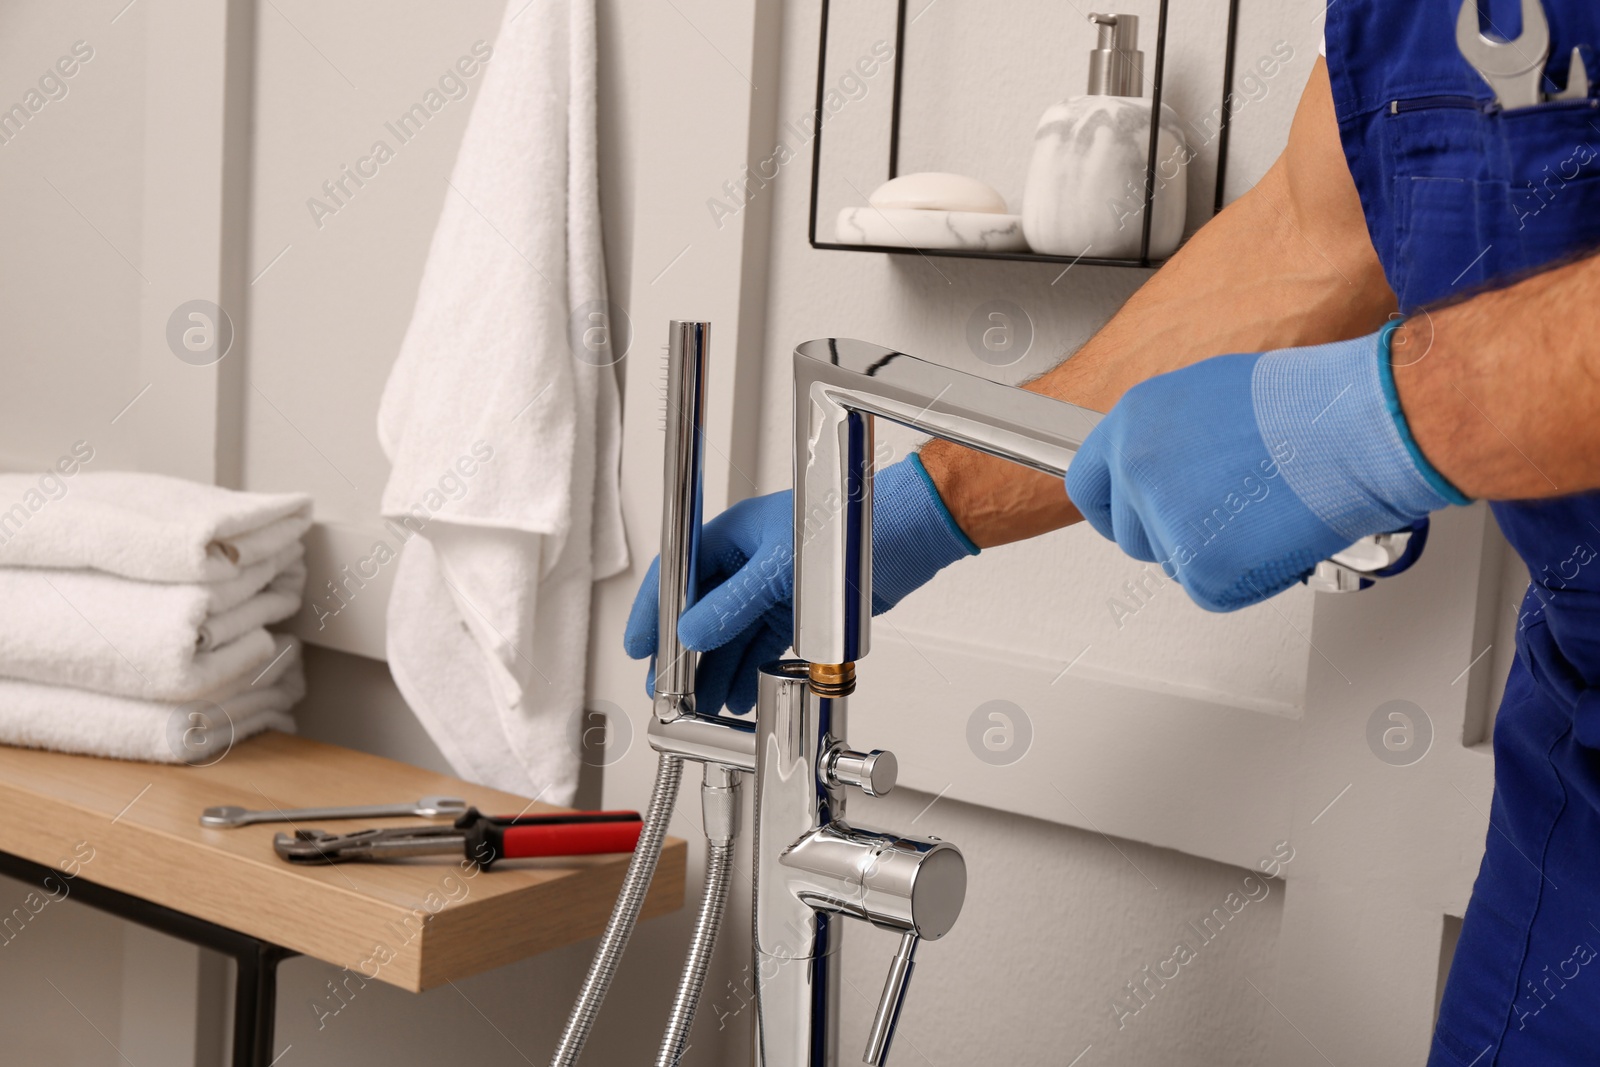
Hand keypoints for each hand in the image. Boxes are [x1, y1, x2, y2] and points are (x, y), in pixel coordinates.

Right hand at [624, 456, 977, 713]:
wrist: (905, 534)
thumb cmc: (844, 525)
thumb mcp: (775, 569)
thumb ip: (732, 605)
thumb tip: (691, 634)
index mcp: (730, 536)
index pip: (675, 577)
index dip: (652, 614)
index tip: (638, 647)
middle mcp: (746, 562)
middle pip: (701, 614)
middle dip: (684, 655)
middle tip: (669, 691)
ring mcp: (771, 587)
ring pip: (732, 635)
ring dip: (718, 669)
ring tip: (705, 705)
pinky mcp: (797, 611)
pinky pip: (762, 645)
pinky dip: (750, 669)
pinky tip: (741, 693)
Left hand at [1064, 323, 1467, 611]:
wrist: (1359, 426)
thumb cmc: (1308, 404)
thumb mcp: (1211, 396)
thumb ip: (1172, 438)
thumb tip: (1168, 466)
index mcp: (1134, 422)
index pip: (1088, 485)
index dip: (1114, 508)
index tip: (1132, 517)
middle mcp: (1137, 468)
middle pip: (1131, 535)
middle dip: (1173, 536)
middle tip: (1227, 516)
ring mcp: (1164, 518)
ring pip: (1174, 564)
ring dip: (1214, 554)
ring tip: (1263, 511)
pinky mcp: (1202, 564)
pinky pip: (1212, 592)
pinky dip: (1246, 579)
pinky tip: (1275, 536)